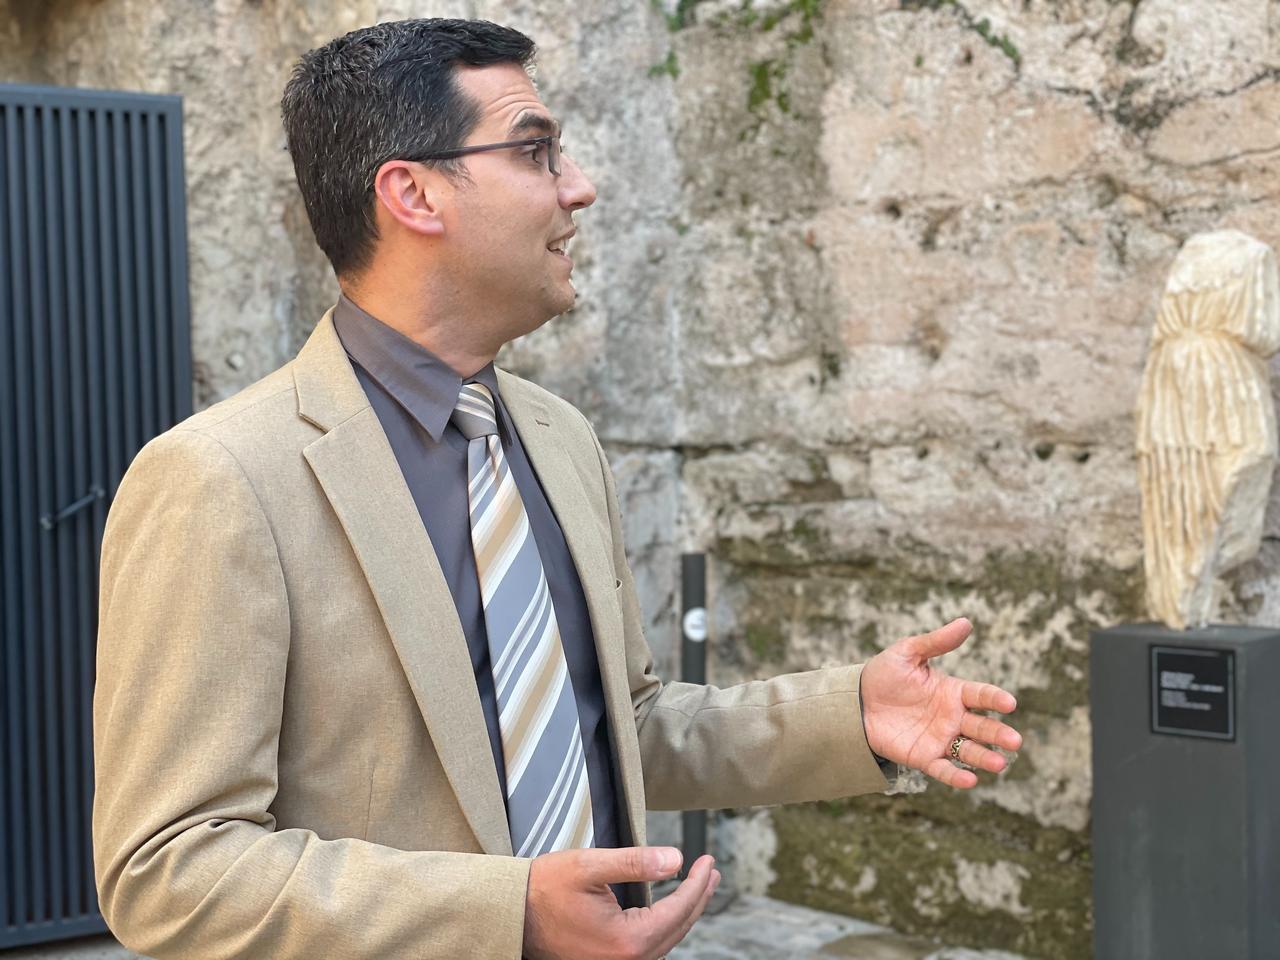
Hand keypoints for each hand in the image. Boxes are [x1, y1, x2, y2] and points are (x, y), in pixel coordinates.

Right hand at [523, 846, 719, 959]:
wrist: (512, 915)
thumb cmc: (545, 889)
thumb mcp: (590, 865)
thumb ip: (635, 863)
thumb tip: (675, 860)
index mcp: (627, 940)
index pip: (678, 910)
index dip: (697, 884)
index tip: (708, 861)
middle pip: (677, 928)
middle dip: (698, 898)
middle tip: (711, 872)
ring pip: (666, 940)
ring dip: (685, 913)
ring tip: (698, 887)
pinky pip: (649, 947)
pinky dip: (665, 926)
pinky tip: (668, 910)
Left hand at [860, 618, 1021, 788]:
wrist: (855, 701)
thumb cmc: (884, 674)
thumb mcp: (908, 653)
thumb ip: (936, 642)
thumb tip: (966, 623)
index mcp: (953, 691)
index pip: (981, 695)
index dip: (996, 699)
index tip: (1010, 703)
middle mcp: (952, 717)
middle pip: (982, 726)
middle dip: (999, 734)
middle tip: (1015, 741)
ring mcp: (940, 739)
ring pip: (969, 750)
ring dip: (985, 757)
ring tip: (1000, 764)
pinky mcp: (923, 757)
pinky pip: (943, 768)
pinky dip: (956, 776)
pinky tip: (970, 780)